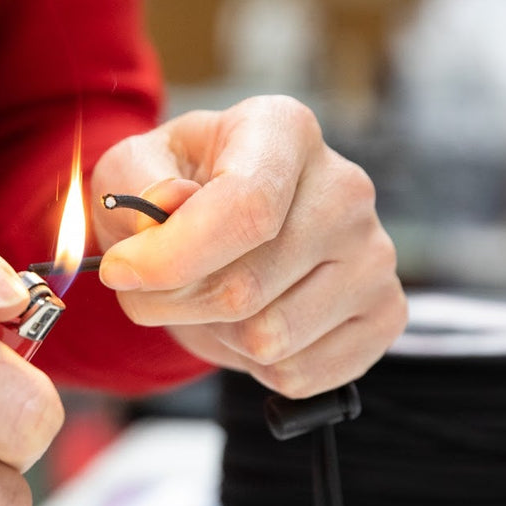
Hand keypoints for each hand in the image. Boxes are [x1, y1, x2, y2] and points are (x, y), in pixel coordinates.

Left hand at [90, 95, 406, 398]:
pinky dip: (255, 368)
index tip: (120, 274)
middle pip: (246, 287)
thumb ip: (137, 185)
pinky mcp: (385, 314)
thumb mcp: (133, 169)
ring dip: (216, 335)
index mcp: (284, 131)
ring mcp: (374, 255)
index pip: (246, 207)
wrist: (225, 228)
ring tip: (210, 301)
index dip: (174, 256)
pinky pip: (300, 375)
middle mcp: (345, 189)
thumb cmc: (176, 192)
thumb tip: (170, 206)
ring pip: (270, 339)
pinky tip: (251, 324)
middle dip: (175, 304)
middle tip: (151, 291)